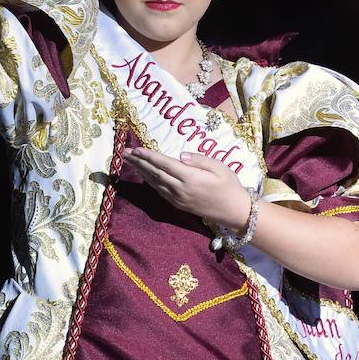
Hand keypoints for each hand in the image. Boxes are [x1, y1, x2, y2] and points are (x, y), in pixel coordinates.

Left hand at [124, 147, 251, 228]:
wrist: (233, 211)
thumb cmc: (229, 185)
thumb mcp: (219, 167)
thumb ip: (199, 160)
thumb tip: (180, 155)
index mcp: (190, 178)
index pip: (164, 164)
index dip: (149, 156)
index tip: (136, 148)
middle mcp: (180, 189)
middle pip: (154, 173)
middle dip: (138, 162)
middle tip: (124, 152)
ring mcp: (177, 198)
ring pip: (154, 182)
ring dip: (140, 171)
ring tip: (129, 161)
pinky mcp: (178, 204)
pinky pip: (159, 190)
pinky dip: (149, 181)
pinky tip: (143, 174)